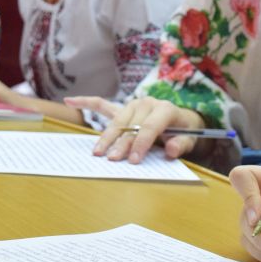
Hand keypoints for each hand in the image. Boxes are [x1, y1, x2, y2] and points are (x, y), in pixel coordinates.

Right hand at [70, 96, 206, 162]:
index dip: (141, 143)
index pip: (150, 127)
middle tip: (113, 160)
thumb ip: (182, 145)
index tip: (133, 161)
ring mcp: (133, 105)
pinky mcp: (124, 109)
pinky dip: (86, 102)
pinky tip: (69, 101)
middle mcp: (148, 103)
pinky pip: (103, 105)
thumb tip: (172, 150)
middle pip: (131, 125)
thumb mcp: (191, 141)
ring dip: (107, 136)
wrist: (184, 122)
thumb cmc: (186, 133)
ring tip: (98, 153)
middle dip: (122, 143)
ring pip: (117, 121)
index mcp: (166, 109)